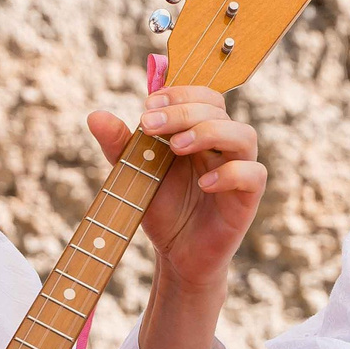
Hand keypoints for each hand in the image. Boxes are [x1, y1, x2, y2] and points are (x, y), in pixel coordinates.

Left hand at [90, 84, 265, 293]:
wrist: (175, 255)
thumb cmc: (161, 209)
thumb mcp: (135, 174)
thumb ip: (120, 145)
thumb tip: (95, 115)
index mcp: (200, 132)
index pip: (202, 97)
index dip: (179, 94)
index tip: (148, 106)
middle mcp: (223, 146)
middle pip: (218, 110)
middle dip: (182, 112)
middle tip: (149, 125)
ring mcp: (239, 170)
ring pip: (244, 135)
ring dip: (209, 133)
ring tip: (176, 148)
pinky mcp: (247, 198)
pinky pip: (254, 174)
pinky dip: (230, 173)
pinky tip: (203, 184)